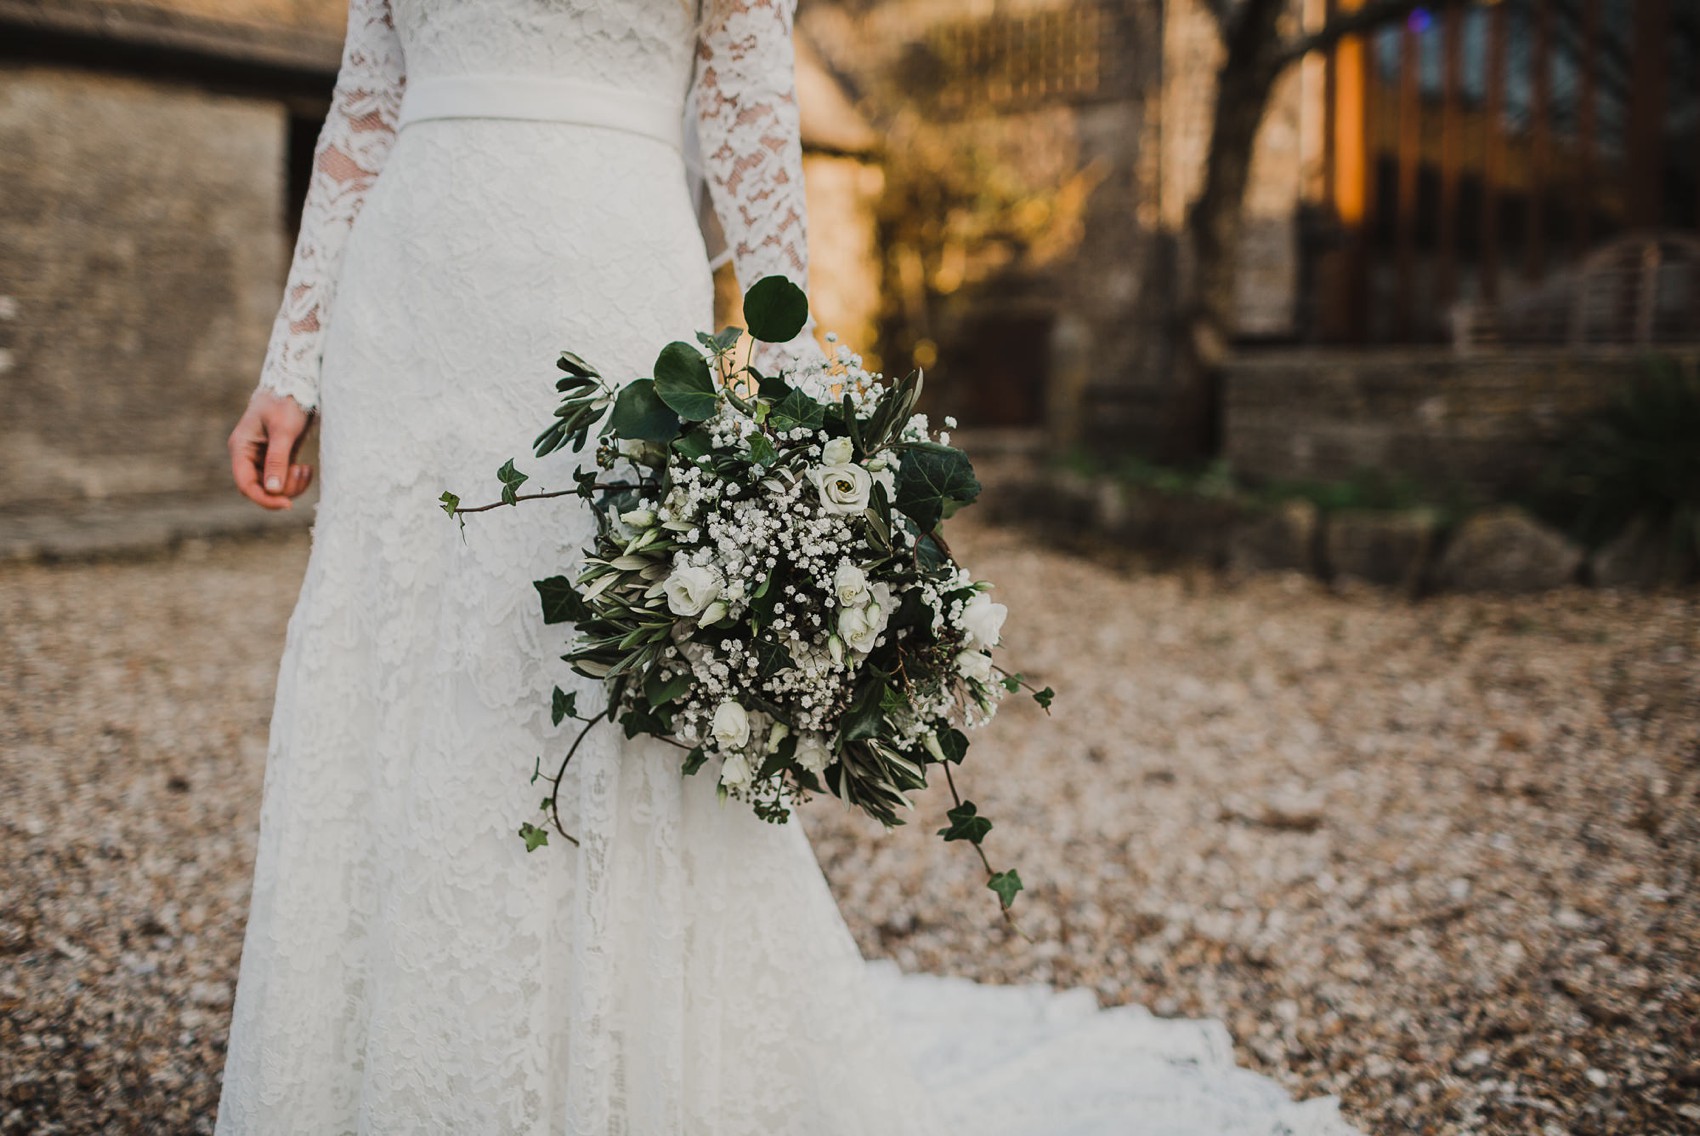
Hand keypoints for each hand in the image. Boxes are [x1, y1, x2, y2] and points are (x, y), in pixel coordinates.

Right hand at [229, 388, 315, 509]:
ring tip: (305, 469)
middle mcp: (248, 455)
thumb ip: (277, 460)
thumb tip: (272, 490)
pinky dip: (296, 480)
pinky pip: (284, 480)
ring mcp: (263, 458)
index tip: (286, 504)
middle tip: (301, 472)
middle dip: (282, 489)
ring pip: (274, 487)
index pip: (245, 484)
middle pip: (260, 488)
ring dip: (292, 485)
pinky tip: (306, 468)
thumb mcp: (283, 430)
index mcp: (241, 447)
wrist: (297, 385)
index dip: (264, 498)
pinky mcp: (278, 458)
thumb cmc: (286, 402)